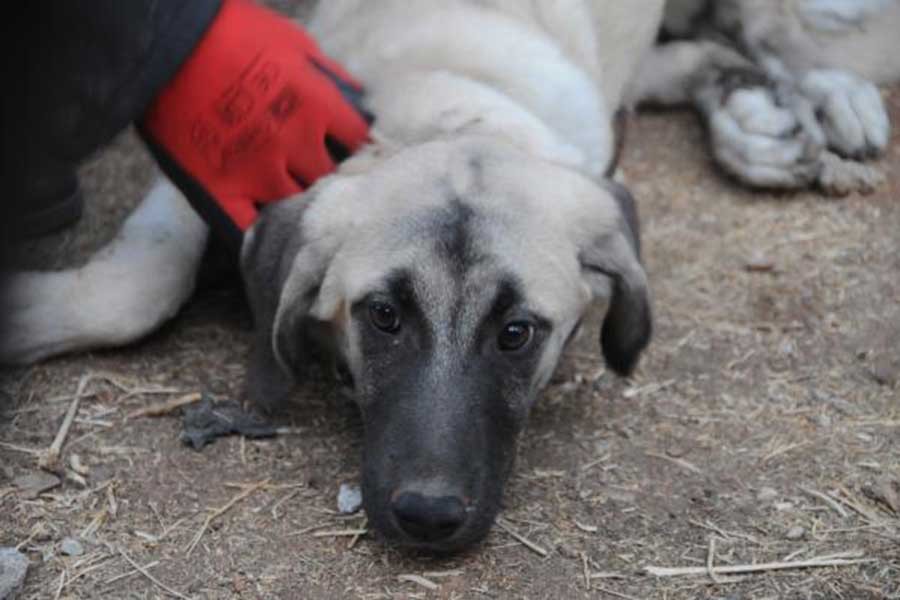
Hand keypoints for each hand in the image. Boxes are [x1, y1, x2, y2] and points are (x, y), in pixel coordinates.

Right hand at [140, 0, 368, 243]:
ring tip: (301, 211)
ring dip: (300, 207)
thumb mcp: (294, 41)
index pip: (359, 144)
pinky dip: (260, 236)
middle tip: (332, 188)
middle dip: (333, 181)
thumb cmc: (231, 30)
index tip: (359, 157)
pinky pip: (247, 228)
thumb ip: (329, 75)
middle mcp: (294, 143)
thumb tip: (359, 99)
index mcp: (317, 106)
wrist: (166, 40)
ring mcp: (256, 169)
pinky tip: (270, 239)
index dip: (362, 151)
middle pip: (331, 179)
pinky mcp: (220, 187)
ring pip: (296, 206)